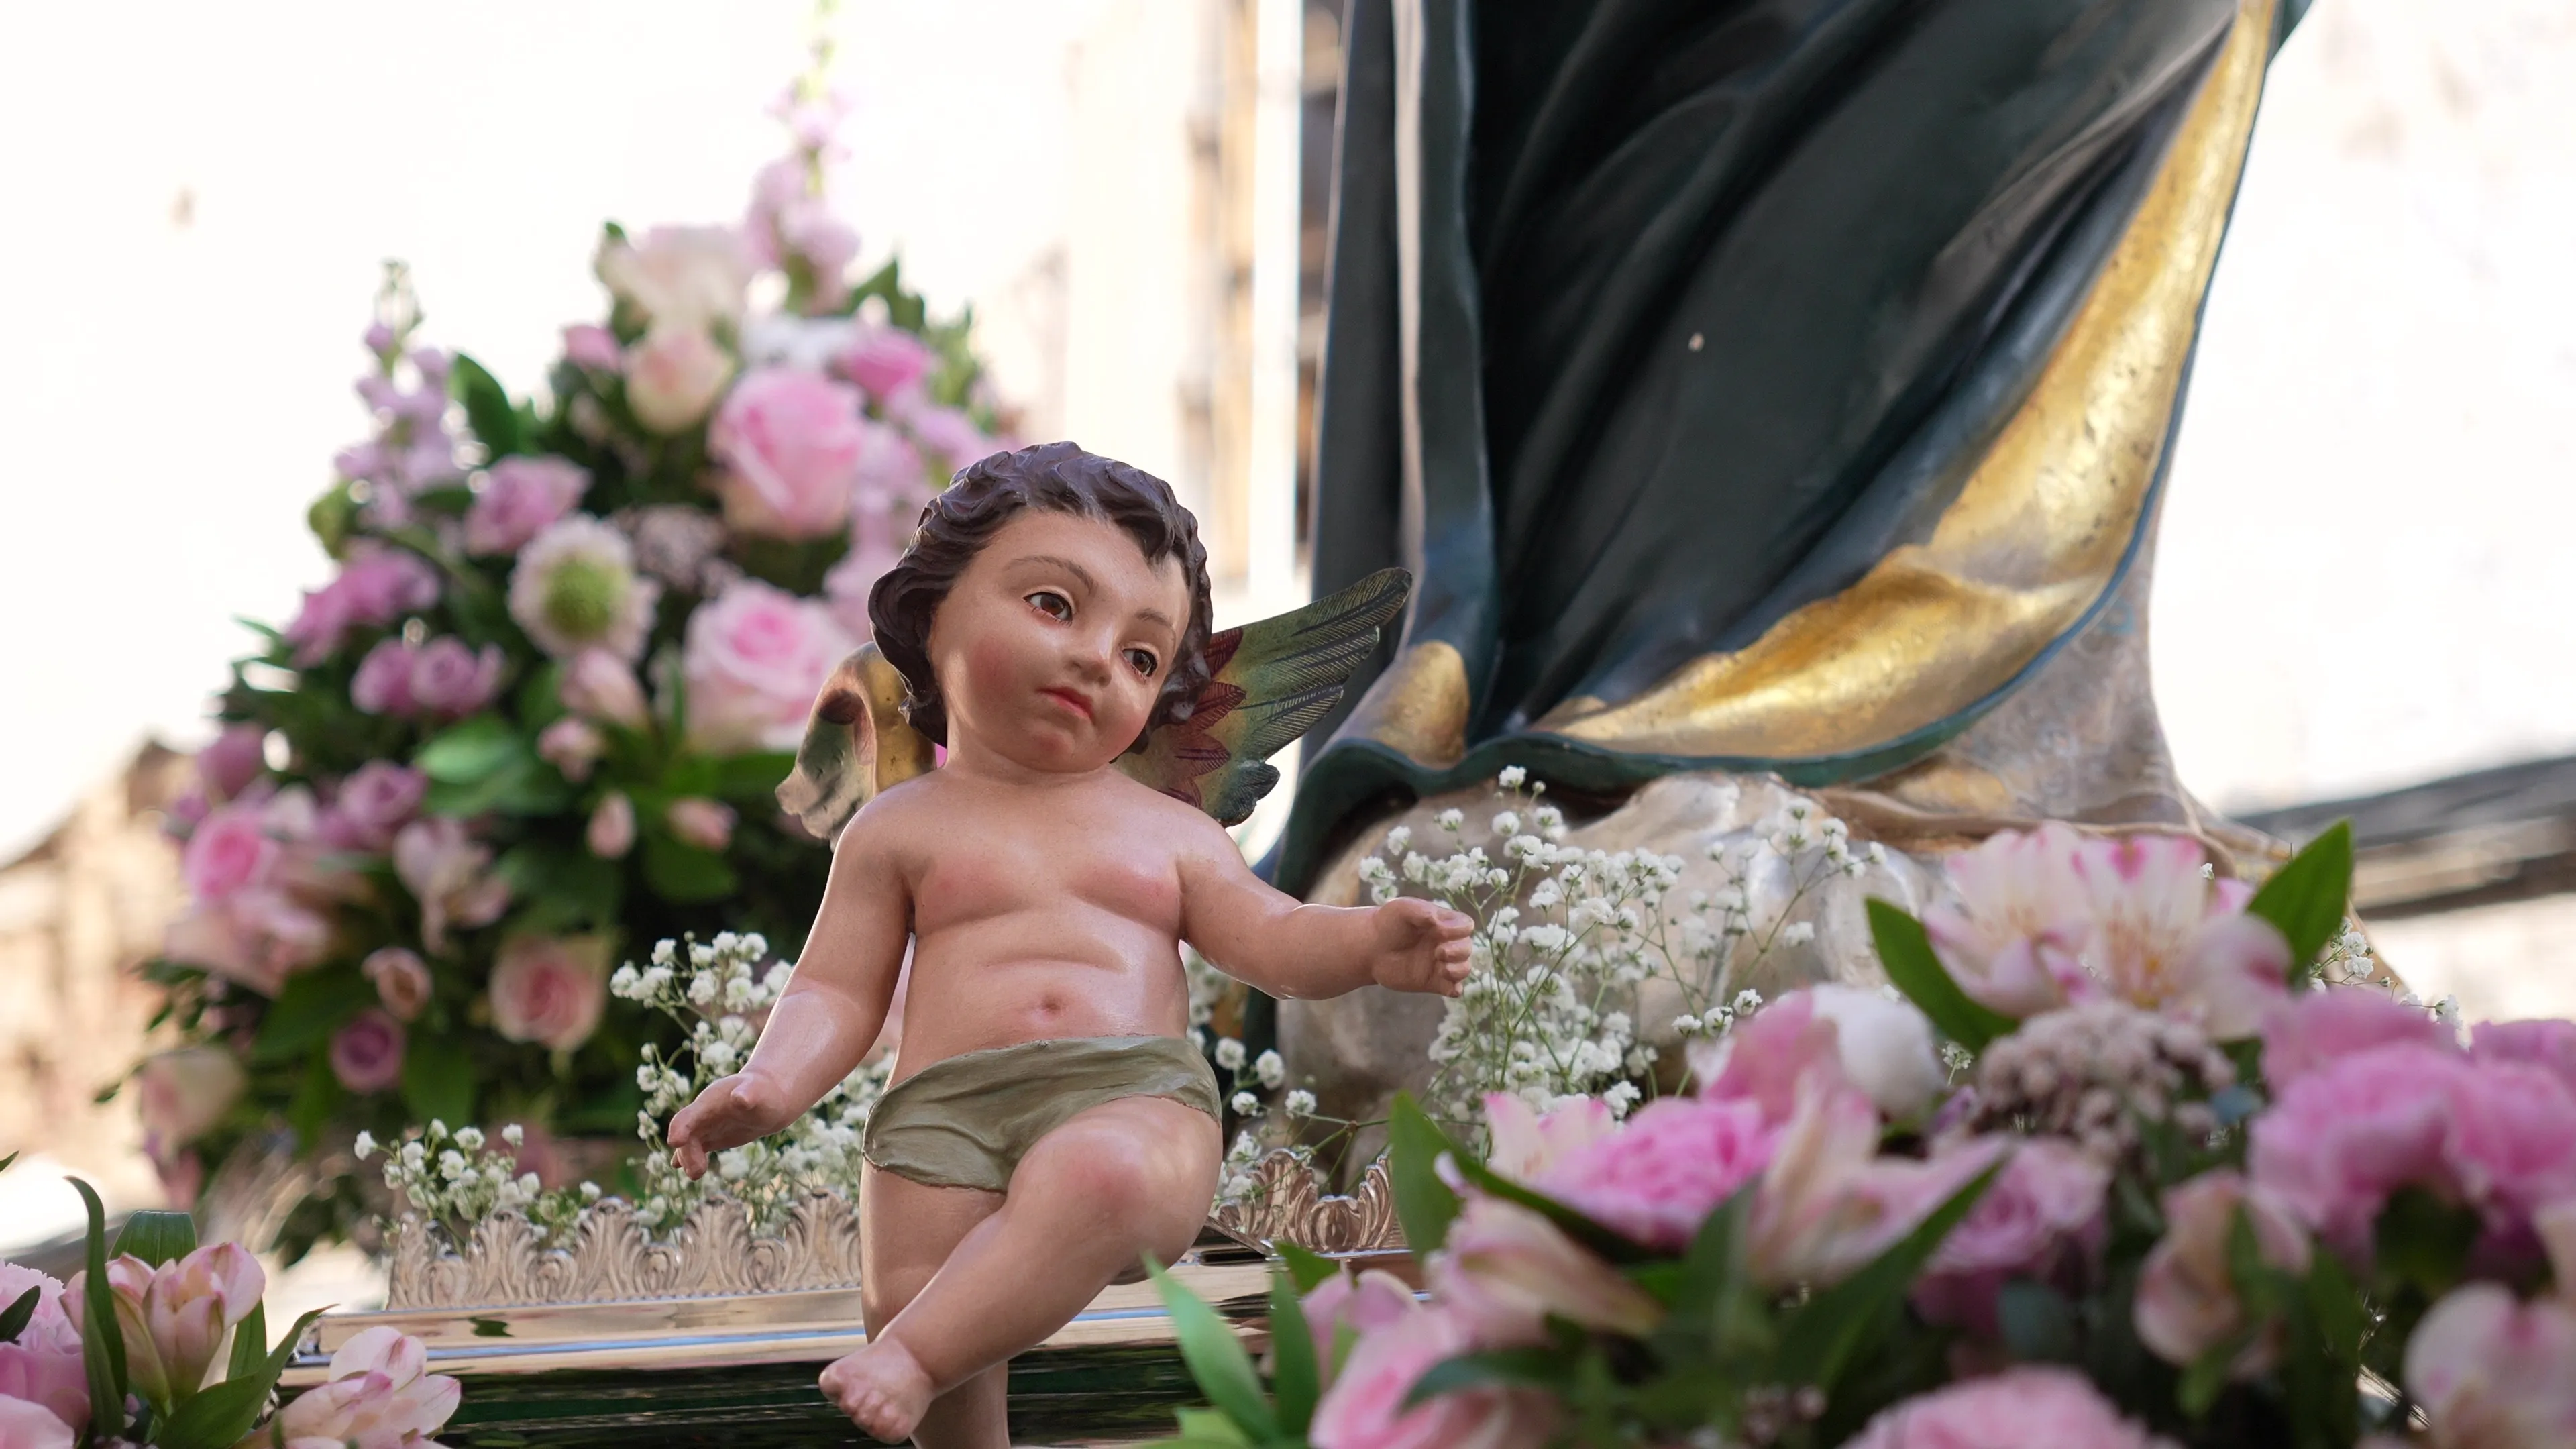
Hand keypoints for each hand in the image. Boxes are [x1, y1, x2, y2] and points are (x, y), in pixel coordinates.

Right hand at [666, 1073, 786, 1178]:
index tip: (675, 1143)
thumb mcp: (759, 1092)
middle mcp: (703, 1114)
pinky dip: (687, 1158)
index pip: (686, 1116)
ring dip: (688, 1159)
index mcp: (709, 1101)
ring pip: (689, 1144)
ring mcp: (707, 1125)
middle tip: (698, 1173)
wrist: (770, 1097)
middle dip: (687, 1153)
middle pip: (685, 1135)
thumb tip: (739, 1099)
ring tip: (696, 1175)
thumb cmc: (765, 1091)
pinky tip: (678, 1166)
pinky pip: (696, 1148)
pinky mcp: (713, 1136)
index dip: (679, 1129)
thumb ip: (748, 1094)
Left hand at [1369, 897, 1473, 996]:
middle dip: (1458, 950)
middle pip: (1467, 947)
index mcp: (1443, 923)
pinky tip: (1451, 989)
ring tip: (1442, 968)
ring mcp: (1439, 964)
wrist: (1369, 947)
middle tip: (1437, 952)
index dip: (1458, 929)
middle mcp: (1445, 943)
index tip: (1437, 930)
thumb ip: (1424, 912)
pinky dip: (1456, 990)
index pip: (1466, 925)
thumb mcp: (1403, 908)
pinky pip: (1453, 989)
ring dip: (1459, 970)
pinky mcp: (1432, 982)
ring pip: (1464, 969)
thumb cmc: (1388, 923)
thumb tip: (1441, 925)